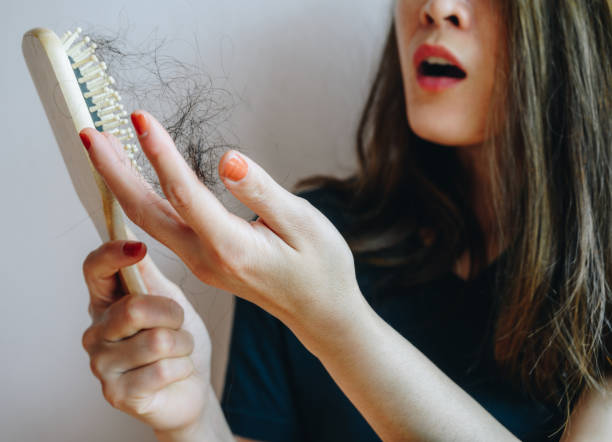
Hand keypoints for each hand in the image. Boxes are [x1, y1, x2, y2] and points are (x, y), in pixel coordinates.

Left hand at [79, 111, 363, 337]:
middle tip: (89, 132)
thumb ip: (262, 192)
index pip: (183, 193)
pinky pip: (162, 227)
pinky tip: (136, 179)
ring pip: (149, 220)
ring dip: (121, 183)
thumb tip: (227, 159)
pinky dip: (141, 198)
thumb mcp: (303, 224)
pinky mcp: (204, 260)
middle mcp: (205, 257)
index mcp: (230, 246)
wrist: (320, 312)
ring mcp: (201, 262)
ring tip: (104, 148)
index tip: (138, 118)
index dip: (159, 153)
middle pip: (145, 211)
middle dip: (113, 171)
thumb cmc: (321, 267)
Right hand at [81, 239, 211, 433]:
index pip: (94, 269)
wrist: (190, 387)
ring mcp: (102, 365)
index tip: (138, 249)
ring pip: (156, 341)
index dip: (112, 254)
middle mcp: (96, 331)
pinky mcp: (117, 393)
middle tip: (178, 324)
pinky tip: (176, 372)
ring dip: (182, 344)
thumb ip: (147, 273)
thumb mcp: (169, 299)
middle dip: (172, 315)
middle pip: (135, 308)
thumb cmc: (178, 339)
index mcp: (105, 302)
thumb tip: (129, 233)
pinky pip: (162, 369)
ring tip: (179, 350)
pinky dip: (182, 367)